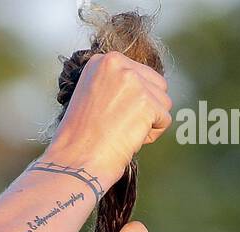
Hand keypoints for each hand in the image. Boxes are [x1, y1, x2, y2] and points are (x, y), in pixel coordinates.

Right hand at [57, 50, 171, 187]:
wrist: (74, 163)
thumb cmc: (79, 140)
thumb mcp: (91, 96)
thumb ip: (115, 85)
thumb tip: (141, 88)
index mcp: (102, 61)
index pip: (139, 73)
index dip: (131, 100)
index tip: (112, 116)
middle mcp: (118, 64)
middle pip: (156, 85)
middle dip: (145, 108)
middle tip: (119, 127)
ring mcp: (133, 82)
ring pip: (163, 102)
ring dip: (149, 122)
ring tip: (122, 133)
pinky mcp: (146, 103)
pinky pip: (165, 120)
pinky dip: (151, 136)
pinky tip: (128, 140)